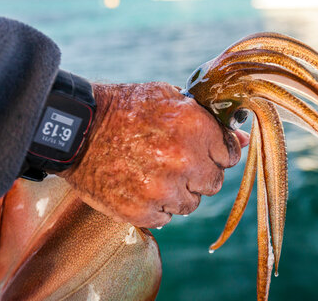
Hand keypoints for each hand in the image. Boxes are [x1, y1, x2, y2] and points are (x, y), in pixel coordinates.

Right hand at [60, 82, 248, 227]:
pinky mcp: (141, 212)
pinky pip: (166, 218)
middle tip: (175, 161)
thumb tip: (241, 141)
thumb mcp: (168, 99)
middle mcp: (184, 161)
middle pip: (213, 182)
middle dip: (198, 173)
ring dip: (178, 191)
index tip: (204, 151)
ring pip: (191, 203)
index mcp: (195, 129)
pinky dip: (156, 206)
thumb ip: (208, 120)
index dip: (216, 152)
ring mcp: (162, 190)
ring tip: (154, 174)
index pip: (229, 155)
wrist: (77, 130)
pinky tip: (140, 186)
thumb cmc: (125, 109)